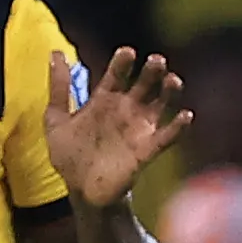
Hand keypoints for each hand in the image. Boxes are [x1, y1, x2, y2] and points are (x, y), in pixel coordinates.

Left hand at [44, 47, 190, 213]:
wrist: (79, 190)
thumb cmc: (69, 155)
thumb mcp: (56, 120)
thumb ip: (58, 88)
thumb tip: (56, 53)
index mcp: (104, 99)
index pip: (117, 74)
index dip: (123, 62)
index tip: (127, 51)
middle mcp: (126, 110)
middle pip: (144, 83)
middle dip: (152, 70)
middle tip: (156, 60)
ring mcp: (138, 128)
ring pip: (161, 104)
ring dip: (169, 91)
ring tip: (173, 80)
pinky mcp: (146, 150)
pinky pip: (167, 136)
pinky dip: (178, 127)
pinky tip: (185, 115)